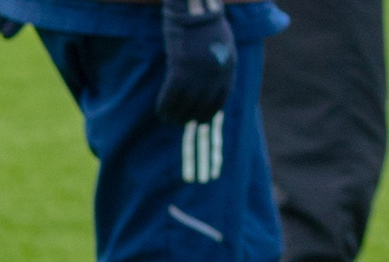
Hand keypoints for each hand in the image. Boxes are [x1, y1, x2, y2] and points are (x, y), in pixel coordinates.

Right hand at [157, 0, 235, 125]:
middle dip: (189, 117)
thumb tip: (210, 84)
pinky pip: (170, 95)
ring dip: (175, 115)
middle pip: (201, 106)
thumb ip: (219, 65)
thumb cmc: (206, 24)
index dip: (208, 113)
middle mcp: (214, 74)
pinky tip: (160, 111)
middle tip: (179, 122)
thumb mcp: (223, 46)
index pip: (220, 100)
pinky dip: (164, 105)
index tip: (199, 120)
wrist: (195, 9)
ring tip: (168, 119)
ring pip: (185, 104)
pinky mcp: (180, 68)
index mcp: (228, 69)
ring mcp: (197, 72)